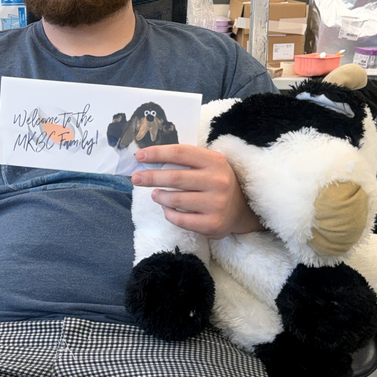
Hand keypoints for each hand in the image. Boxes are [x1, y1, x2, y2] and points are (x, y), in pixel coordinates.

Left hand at [131, 144, 261, 238]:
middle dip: (150, 177)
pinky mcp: (212, 224)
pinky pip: (180, 219)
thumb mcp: (209, 165)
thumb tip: (149, 159)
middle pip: (175, 177)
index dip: (157, 153)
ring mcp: (216, 204)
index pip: (180, 153)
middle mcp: (217, 181)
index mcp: (215, 161)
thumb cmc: (217, 182)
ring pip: (175, 200)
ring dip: (159, 196)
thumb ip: (186, 161)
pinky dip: (169, 214)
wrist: (241, 209)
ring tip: (155, 194)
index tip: (140, 156)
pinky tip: (167, 209)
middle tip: (136, 178)